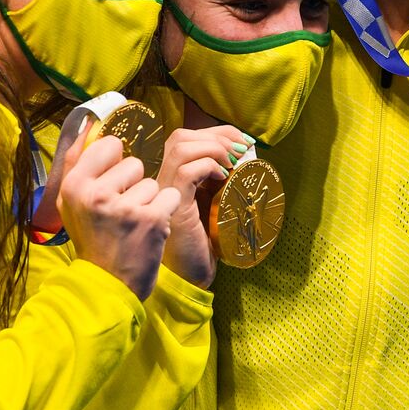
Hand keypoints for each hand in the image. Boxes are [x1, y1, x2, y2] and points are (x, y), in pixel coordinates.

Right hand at [57, 135, 181, 300]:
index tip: (114, 185)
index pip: (110, 146)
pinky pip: (170, 196)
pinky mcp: (152, 220)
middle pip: (134, 165)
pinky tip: (151, 229)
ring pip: (153, 182)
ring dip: (150, 201)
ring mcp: (125, 208)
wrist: (108, 285)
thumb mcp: (72, 201)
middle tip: (121, 213)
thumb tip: (88, 121)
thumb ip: (76, 161)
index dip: (117, 164)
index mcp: (74, 185)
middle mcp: (96, 194)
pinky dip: (166, 211)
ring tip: (134, 224)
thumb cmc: (92, 237)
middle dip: (134, 186)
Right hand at [155, 125, 250, 287]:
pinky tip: (223, 178)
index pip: (186, 137)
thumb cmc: (206, 243)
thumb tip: (245, 151)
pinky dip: (208, 166)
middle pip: (180, 136)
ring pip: (181, 148)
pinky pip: (186, 171)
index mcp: (172, 177)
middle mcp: (163, 181)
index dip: (217, 132)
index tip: (244, 141)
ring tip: (232, 164)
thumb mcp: (217, 202)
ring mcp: (165, 193)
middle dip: (217, 135)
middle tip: (242, 150)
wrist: (191, 277)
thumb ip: (222, 178)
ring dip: (214, 148)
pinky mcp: (174, 206)